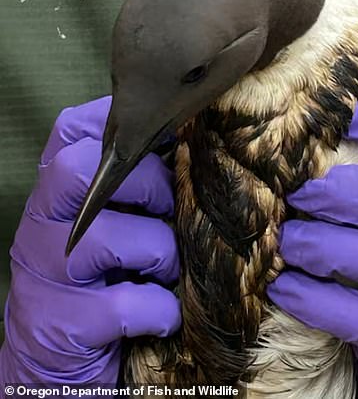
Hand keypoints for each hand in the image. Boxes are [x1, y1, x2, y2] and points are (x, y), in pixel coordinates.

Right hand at [0, 97, 179, 384]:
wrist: (59, 359)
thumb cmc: (102, 279)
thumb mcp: (113, 225)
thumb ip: (136, 189)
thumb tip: (192, 146)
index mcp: (58, 195)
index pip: (69, 132)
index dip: (115, 124)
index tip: (163, 136)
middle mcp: (40, 226)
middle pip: (78, 169)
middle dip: (146, 183)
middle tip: (172, 210)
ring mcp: (45, 275)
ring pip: (104, 237)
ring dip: (159, 251)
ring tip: (169, 269)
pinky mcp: (62, 323)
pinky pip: (123, 304)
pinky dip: (159, 307)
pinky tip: (165, 313)